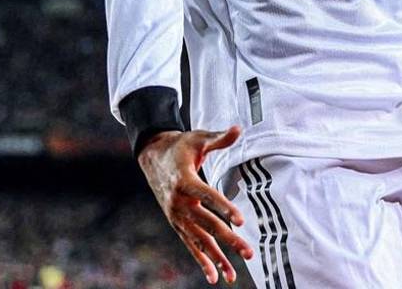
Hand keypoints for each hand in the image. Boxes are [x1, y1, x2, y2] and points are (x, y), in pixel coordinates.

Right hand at [138, 125, 252, 284]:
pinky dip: (201, 261)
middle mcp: (179, 202)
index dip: (224, 207)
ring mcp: (177, 216)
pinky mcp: (176, 224)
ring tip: (233, 274)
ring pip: (199, 240)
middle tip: (248, 251)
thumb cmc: (181, 146)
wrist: (153, 157)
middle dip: (228, 239)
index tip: (241, 220)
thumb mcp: (198, 138)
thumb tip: (239, 128)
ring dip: (217, 257)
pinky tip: (213, 277)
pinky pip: (190, 245)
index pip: (208, 195)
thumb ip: (219, 137)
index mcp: (185, 180)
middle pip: (207, 223)